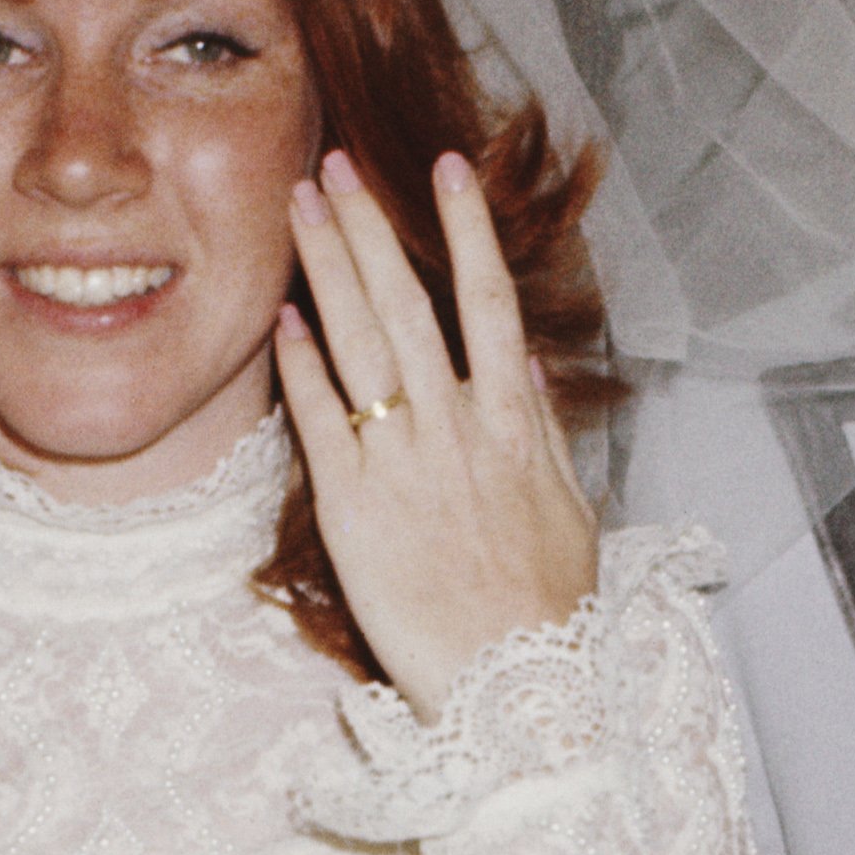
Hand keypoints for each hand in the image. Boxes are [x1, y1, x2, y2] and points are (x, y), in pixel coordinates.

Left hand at [275, 147, 597, 717]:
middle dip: (369, 229)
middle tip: (334, 165)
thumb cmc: (548, 609)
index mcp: (515, 424)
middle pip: (407, 306)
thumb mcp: (571, 512)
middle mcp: (457, 431)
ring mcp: (402, 466)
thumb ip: (547, 433)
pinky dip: (302, 367)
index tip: (443, 169)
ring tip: (300, 209)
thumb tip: (530, 366)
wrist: (514, 689)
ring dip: (327, 269)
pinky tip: (283, 317)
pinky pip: (323, 422)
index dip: (465, 232)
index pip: (488, 303)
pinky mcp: (353, 511)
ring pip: (360, 346)